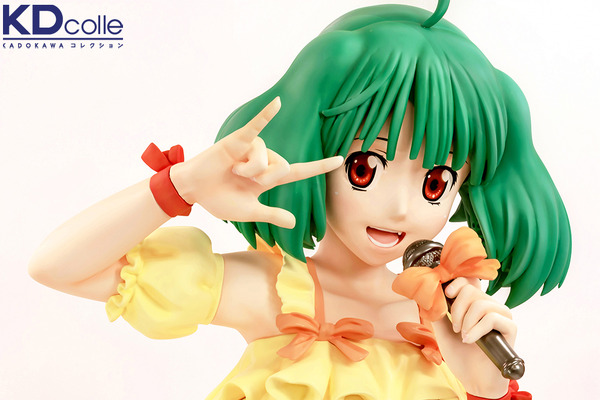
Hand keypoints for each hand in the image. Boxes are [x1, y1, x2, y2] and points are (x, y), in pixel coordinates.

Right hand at [171, 97, 342, 227]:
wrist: (194, 191)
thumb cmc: (219, 199)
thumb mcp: (249, 212)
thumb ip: (271, 214)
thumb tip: (294, 222)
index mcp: (269, 177)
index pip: (299, 171)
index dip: (319, 166)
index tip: (339, 159)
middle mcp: (265, 159)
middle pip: (283, 168)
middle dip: (263, 180)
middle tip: (241, 180)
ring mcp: (252, 148)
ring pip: (266, 160)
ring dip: (249, 171)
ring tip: (232, 170)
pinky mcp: (238, 139)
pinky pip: (256, 126)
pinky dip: (266, 115)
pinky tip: (278, 102)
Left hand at [432, 277, 515, 397]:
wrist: (474, 381)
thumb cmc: (461, 356)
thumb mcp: (443, 332)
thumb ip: (437, 313)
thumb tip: (428, 294)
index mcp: (475, 304)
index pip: (470, 280)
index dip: (458, 282)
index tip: (447, 294)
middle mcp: (490, 306)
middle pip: (471, 291)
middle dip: (457, 309)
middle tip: (456, 328)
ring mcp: (502, 316)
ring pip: (481, 304)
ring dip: (467, 321)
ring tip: (463, 336)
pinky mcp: (510, 329)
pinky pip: (493, 318)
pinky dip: (477, 329)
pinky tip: (471, 340)